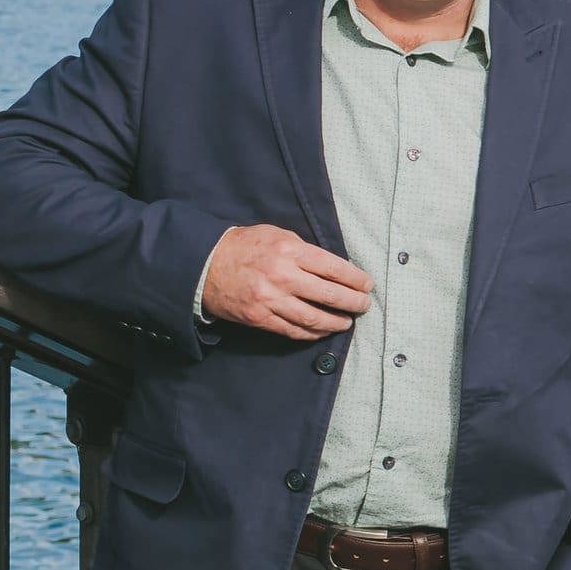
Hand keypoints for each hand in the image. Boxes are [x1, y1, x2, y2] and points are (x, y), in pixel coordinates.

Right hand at [201, 223, 373, 339]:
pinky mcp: (259, 317)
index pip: (334, 268)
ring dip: (335, 323)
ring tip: (347, 322)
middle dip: (353, 303)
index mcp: (290, 251)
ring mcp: (270, 300)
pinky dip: (311, 333)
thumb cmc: (245, 246)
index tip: (367, 285)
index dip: (355, 279)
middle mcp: (282, 276)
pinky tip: (322, 331)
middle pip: (329, 295)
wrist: (204, 264)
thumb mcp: (277, 236)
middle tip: (364, 306)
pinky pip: (292, 330)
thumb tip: (334, 268)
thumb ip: (305, 251)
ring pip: (313, 318)